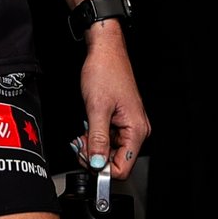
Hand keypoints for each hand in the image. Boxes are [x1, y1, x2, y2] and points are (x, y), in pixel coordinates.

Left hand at [72, 25, 149, 178]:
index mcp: (136, 130)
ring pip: (109, 150)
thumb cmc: (105, 71)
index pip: (123, 168)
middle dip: (94, 155)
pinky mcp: (120, 119)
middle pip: (115, 160)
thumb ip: (97, 138)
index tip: (87, 157)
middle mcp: (136, 130)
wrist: (105, 50)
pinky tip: (87, 126)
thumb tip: (97, 163)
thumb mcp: (97, 107)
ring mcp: (128, 125)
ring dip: (93, 146)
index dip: (102, 167)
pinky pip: (107, 138)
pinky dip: (94, 136)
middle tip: (80, 142)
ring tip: (82, 132)